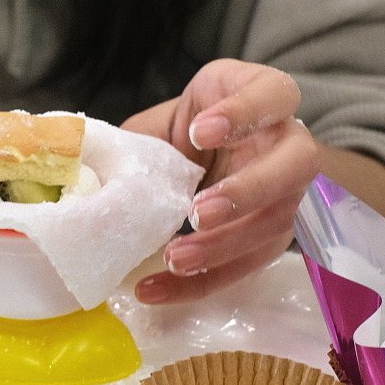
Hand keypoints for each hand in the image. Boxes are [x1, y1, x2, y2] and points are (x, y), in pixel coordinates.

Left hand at [122, 59, 320, 302]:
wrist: (219, 157)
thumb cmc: (194, 129)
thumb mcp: (171, 120)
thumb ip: (140, 139)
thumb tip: (88, 170)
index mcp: (265, 96)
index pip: (274, 94)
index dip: (243, 114)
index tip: (199, 132)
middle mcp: (290, 143)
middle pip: (297, 164)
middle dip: (248, 190)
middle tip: (197, 211)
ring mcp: (291, 193)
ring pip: (277, 222)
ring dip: (224, 246)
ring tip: (174, 259)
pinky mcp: (274, 237)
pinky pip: (247, 265)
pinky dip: (202, 282)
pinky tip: (157, 289)